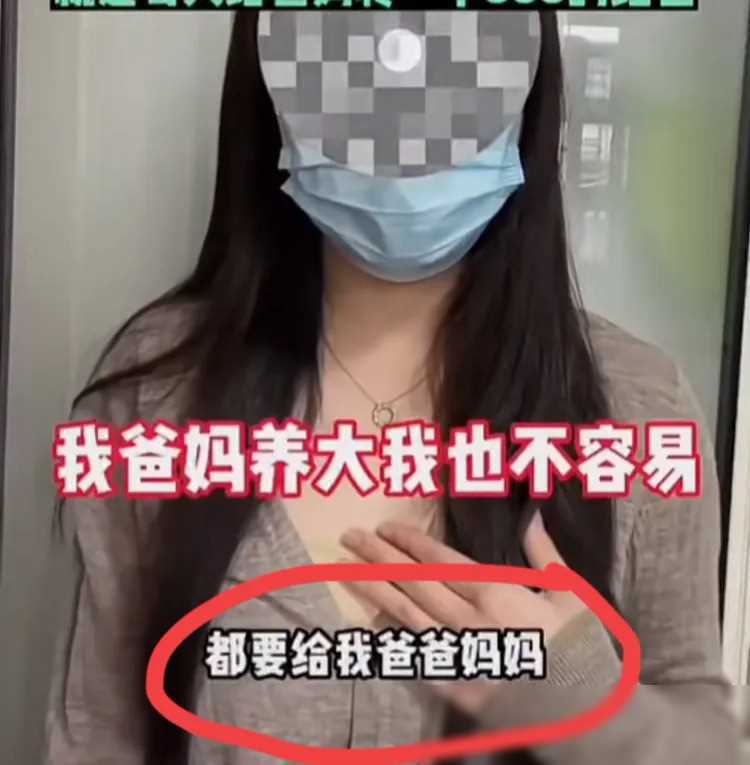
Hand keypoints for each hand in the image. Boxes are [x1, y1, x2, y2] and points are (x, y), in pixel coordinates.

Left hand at [339, 511, 585, 713]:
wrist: (584, 717)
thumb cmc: (580, 650)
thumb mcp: (570, 595)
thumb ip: (544, 553)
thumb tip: (530, 516)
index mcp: (495, 594)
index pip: (438, 560)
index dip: (408, 542)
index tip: (385, 527)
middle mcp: (467, 620)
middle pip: (412, 581)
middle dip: (379, 556)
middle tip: (350, 537)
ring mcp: (455, 654)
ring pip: (404, 613)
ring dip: (373, 588)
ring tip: (346, 569)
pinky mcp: (451, 686)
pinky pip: (413, 653)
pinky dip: (389, 634)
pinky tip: (368, 617)